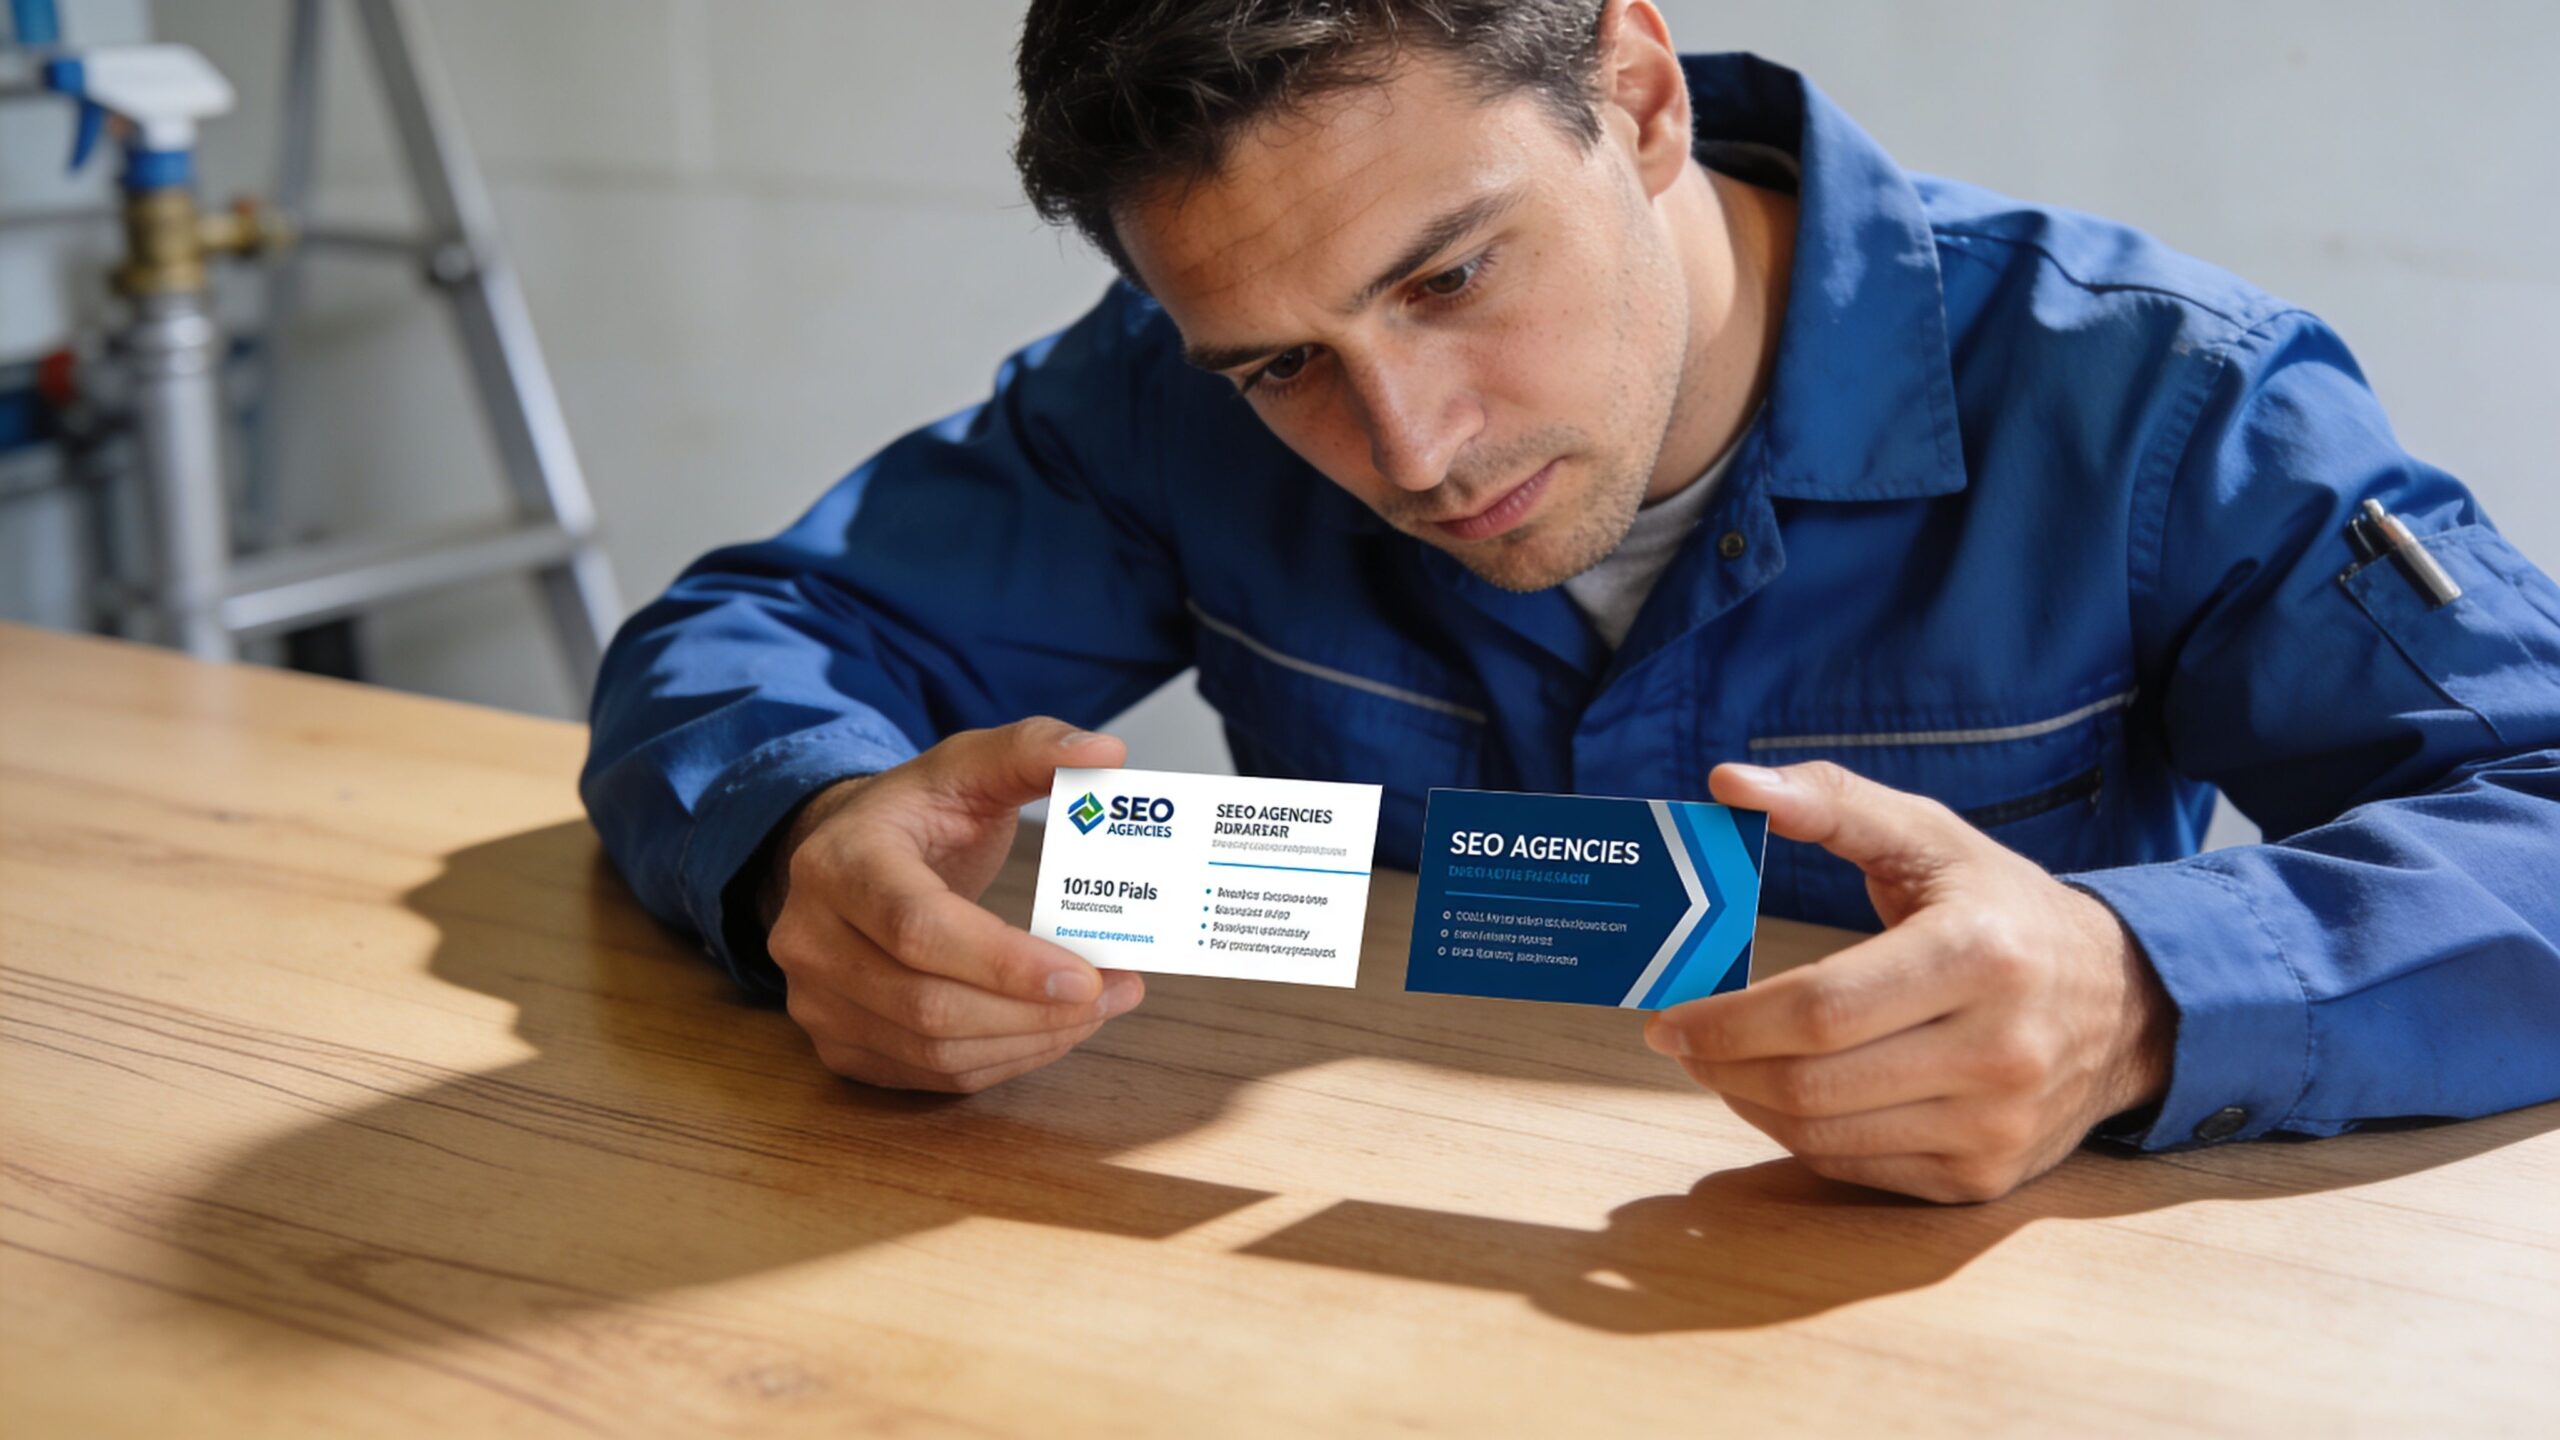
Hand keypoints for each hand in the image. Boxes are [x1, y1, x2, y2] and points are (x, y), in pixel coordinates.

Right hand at [761, 717, 1145, 1092]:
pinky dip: (1003, 1060)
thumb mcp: (968, 766)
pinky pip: (930, 1074)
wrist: (844, 859)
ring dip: (1030, 1041)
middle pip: (930, 1005)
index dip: (1005, 964)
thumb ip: (1034, 750)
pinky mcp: (839, 1045)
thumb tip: (1108, 751)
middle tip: (1115, 993)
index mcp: (838, 862)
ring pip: (935, 1051)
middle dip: (1036, 1011)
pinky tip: (1048, 1029)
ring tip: (1096, 1009)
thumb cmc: (916, 816)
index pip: (919, 929)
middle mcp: (810, 938)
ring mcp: (816, 1001)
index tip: (1088, 976)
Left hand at [1643, 761, 2174, 1202]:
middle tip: (1678, 1043)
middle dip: (1722, 1065)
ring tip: (1719, 1064)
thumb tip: (1729, 780)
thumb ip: (1830, 802)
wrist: (2128, 1006)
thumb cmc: (2005, 910)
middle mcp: (1998, 1049)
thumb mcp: (1932, 837)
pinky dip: (1797, 1136)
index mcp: (1980, 954)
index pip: (1822, 1008)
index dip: (1729, 1020)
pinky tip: (1777, 1097)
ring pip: (1825, 1135)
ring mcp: (1995, 1125)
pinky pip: (1857, 1168)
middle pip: (1814, 1082)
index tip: (1667, 1017)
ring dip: (1747, 1102)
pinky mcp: (1984, 1177)